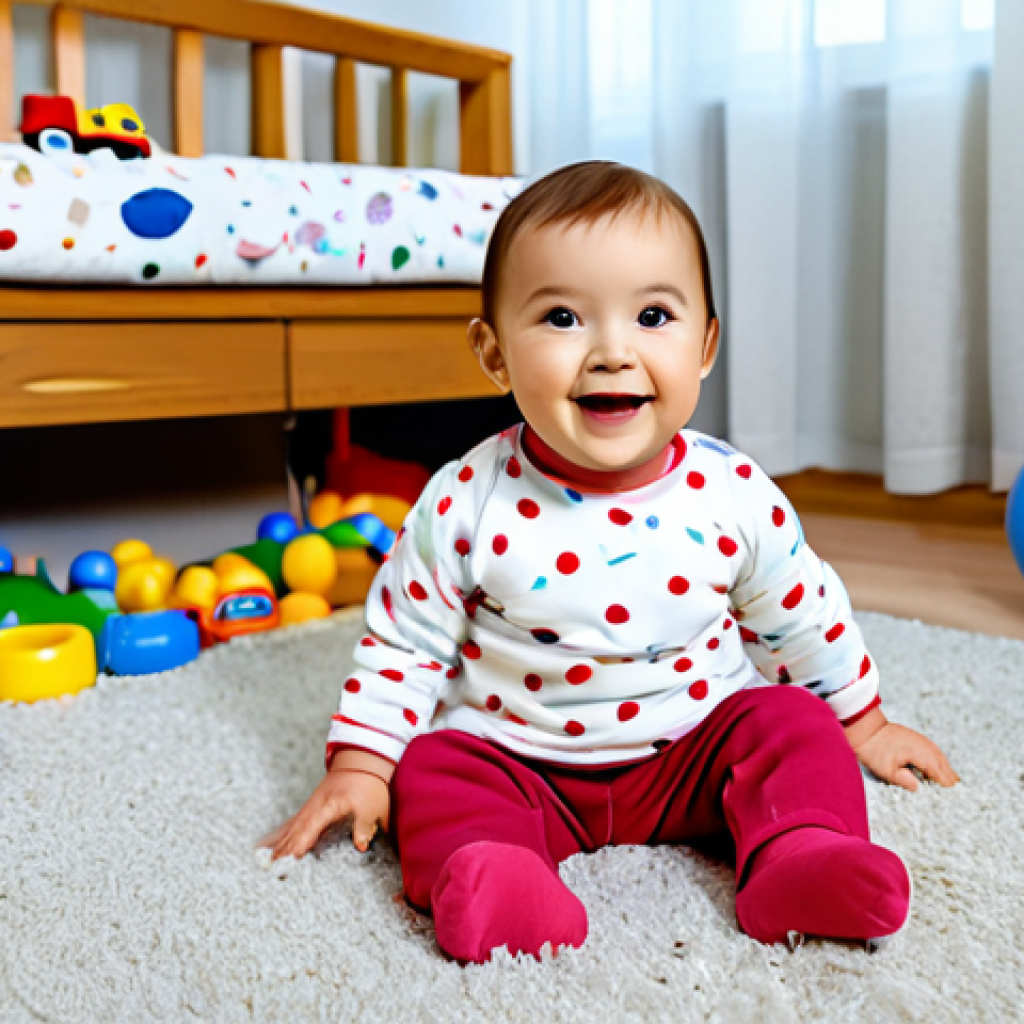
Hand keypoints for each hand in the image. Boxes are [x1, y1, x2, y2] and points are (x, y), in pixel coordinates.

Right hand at [259, 768, 390, 859]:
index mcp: (327, 807)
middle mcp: (314, 809)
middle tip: (270, 869)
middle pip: (295, 832)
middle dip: (282, 851)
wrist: (360, 762)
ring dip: (278, 845)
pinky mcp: (309, 810)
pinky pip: (290, 825)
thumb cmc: (366, 784)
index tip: (288, 860)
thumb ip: (364, 827)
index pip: (310, 829)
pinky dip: (279, 835)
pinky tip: (266, 845)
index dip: (299, 845)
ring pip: (290, 830)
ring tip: (265, 863)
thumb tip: (361, 846)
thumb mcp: (371, 806)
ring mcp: (309, 808)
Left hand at [847, 710, 958, 790]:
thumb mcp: (886, 771)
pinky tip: (937, 771)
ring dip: (945, 771)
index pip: (941, 774)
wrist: (867, 729)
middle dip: (950, 781)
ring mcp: (923, 741)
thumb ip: (904, 781)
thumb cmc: (874, 751)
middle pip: (945, 766)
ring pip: (941, 759)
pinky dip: (939, 763)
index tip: (952, 801)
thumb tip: (919, 789)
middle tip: (956, 797)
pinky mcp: (919, 739)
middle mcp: (926, 746)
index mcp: (920, 754)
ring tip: (949, 787)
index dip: (946, 787)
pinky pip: (934, 752)